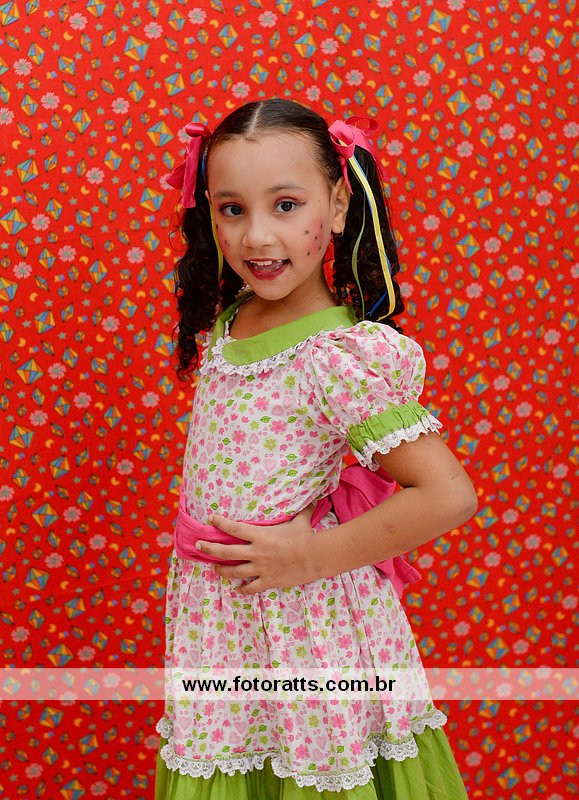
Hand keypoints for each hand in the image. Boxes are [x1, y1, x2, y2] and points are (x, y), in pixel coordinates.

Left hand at [195, 503, 317, 594]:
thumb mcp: (301, 521)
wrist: (314, 557)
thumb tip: (313, 499)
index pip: (234, 528)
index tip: (211, 519)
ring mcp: (260, 568)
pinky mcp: (268, 581)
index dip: (221, 523)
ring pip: (234, 571)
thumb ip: (303, 510)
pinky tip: (238, 590)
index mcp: (260, 536)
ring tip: (214, 569)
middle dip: (210, 549)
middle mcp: (256, 552)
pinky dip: (243, 589)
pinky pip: (251, 587)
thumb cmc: (305, 537)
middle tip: (198, 546)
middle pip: (226, 552)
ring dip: (222, 570)